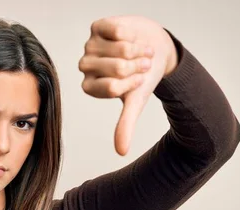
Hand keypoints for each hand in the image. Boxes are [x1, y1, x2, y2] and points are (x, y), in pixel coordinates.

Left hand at [79, 15, 177, 154]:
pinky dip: (132, 34)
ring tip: (140, 51)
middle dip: (138, 66)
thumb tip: (121, 151)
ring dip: (138, 50)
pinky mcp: (97, 27)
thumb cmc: (143, 76)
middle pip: (118, 68)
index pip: (113, 87)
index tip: (139, 81)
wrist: (154, 47)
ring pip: (120, 49)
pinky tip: (131, 36)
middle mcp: (85, 67)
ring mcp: (90, 45)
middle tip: (143, 64)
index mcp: (90, 87)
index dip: (133, 82)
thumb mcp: (136, 101)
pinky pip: (118, 30)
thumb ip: (126, 124)